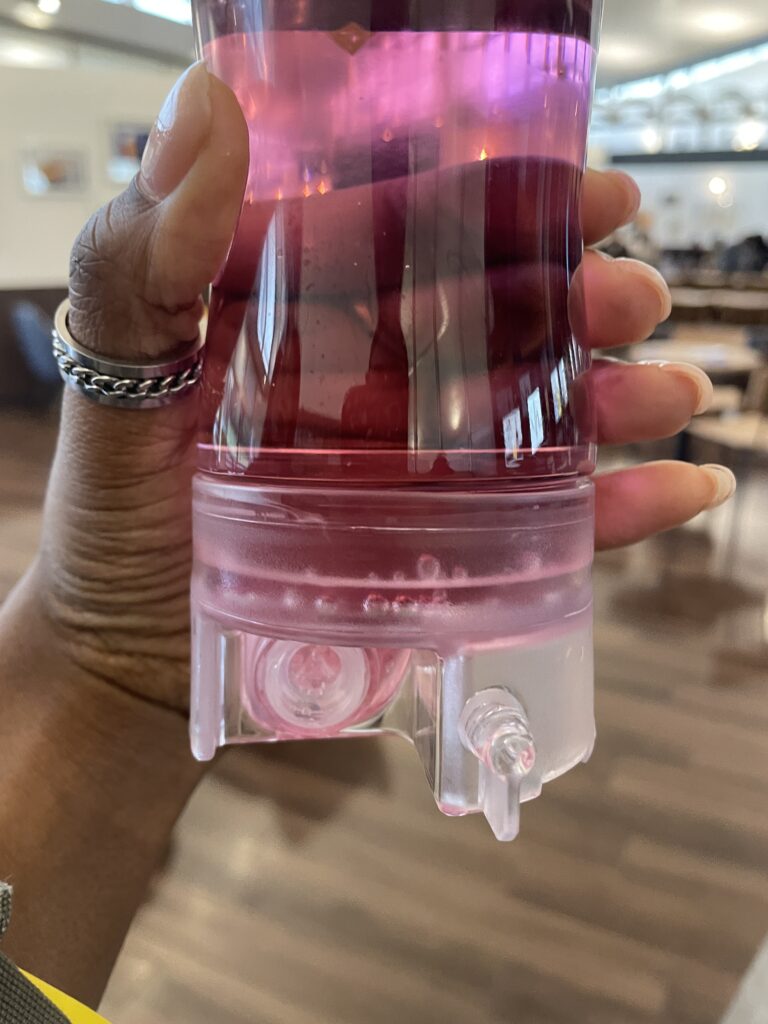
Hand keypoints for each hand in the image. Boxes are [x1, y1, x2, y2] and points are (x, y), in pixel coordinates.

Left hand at [32, 63, 730, 712]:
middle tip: (637, 297)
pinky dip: (613, 510)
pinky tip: (677, 491)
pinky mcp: (437, 547)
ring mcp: (410, 463)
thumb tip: (202, 107)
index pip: (406, 230)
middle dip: (577, 300)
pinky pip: (538, 521)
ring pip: (530, 413)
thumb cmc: (112, 528)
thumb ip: (140, 259)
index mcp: (295, 314)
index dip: (496, 203)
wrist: (132, 666)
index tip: (583, 187)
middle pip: (490, 318)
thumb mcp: (110, 383)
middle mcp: (365, 376)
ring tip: (672, 391)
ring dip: (615, 398)